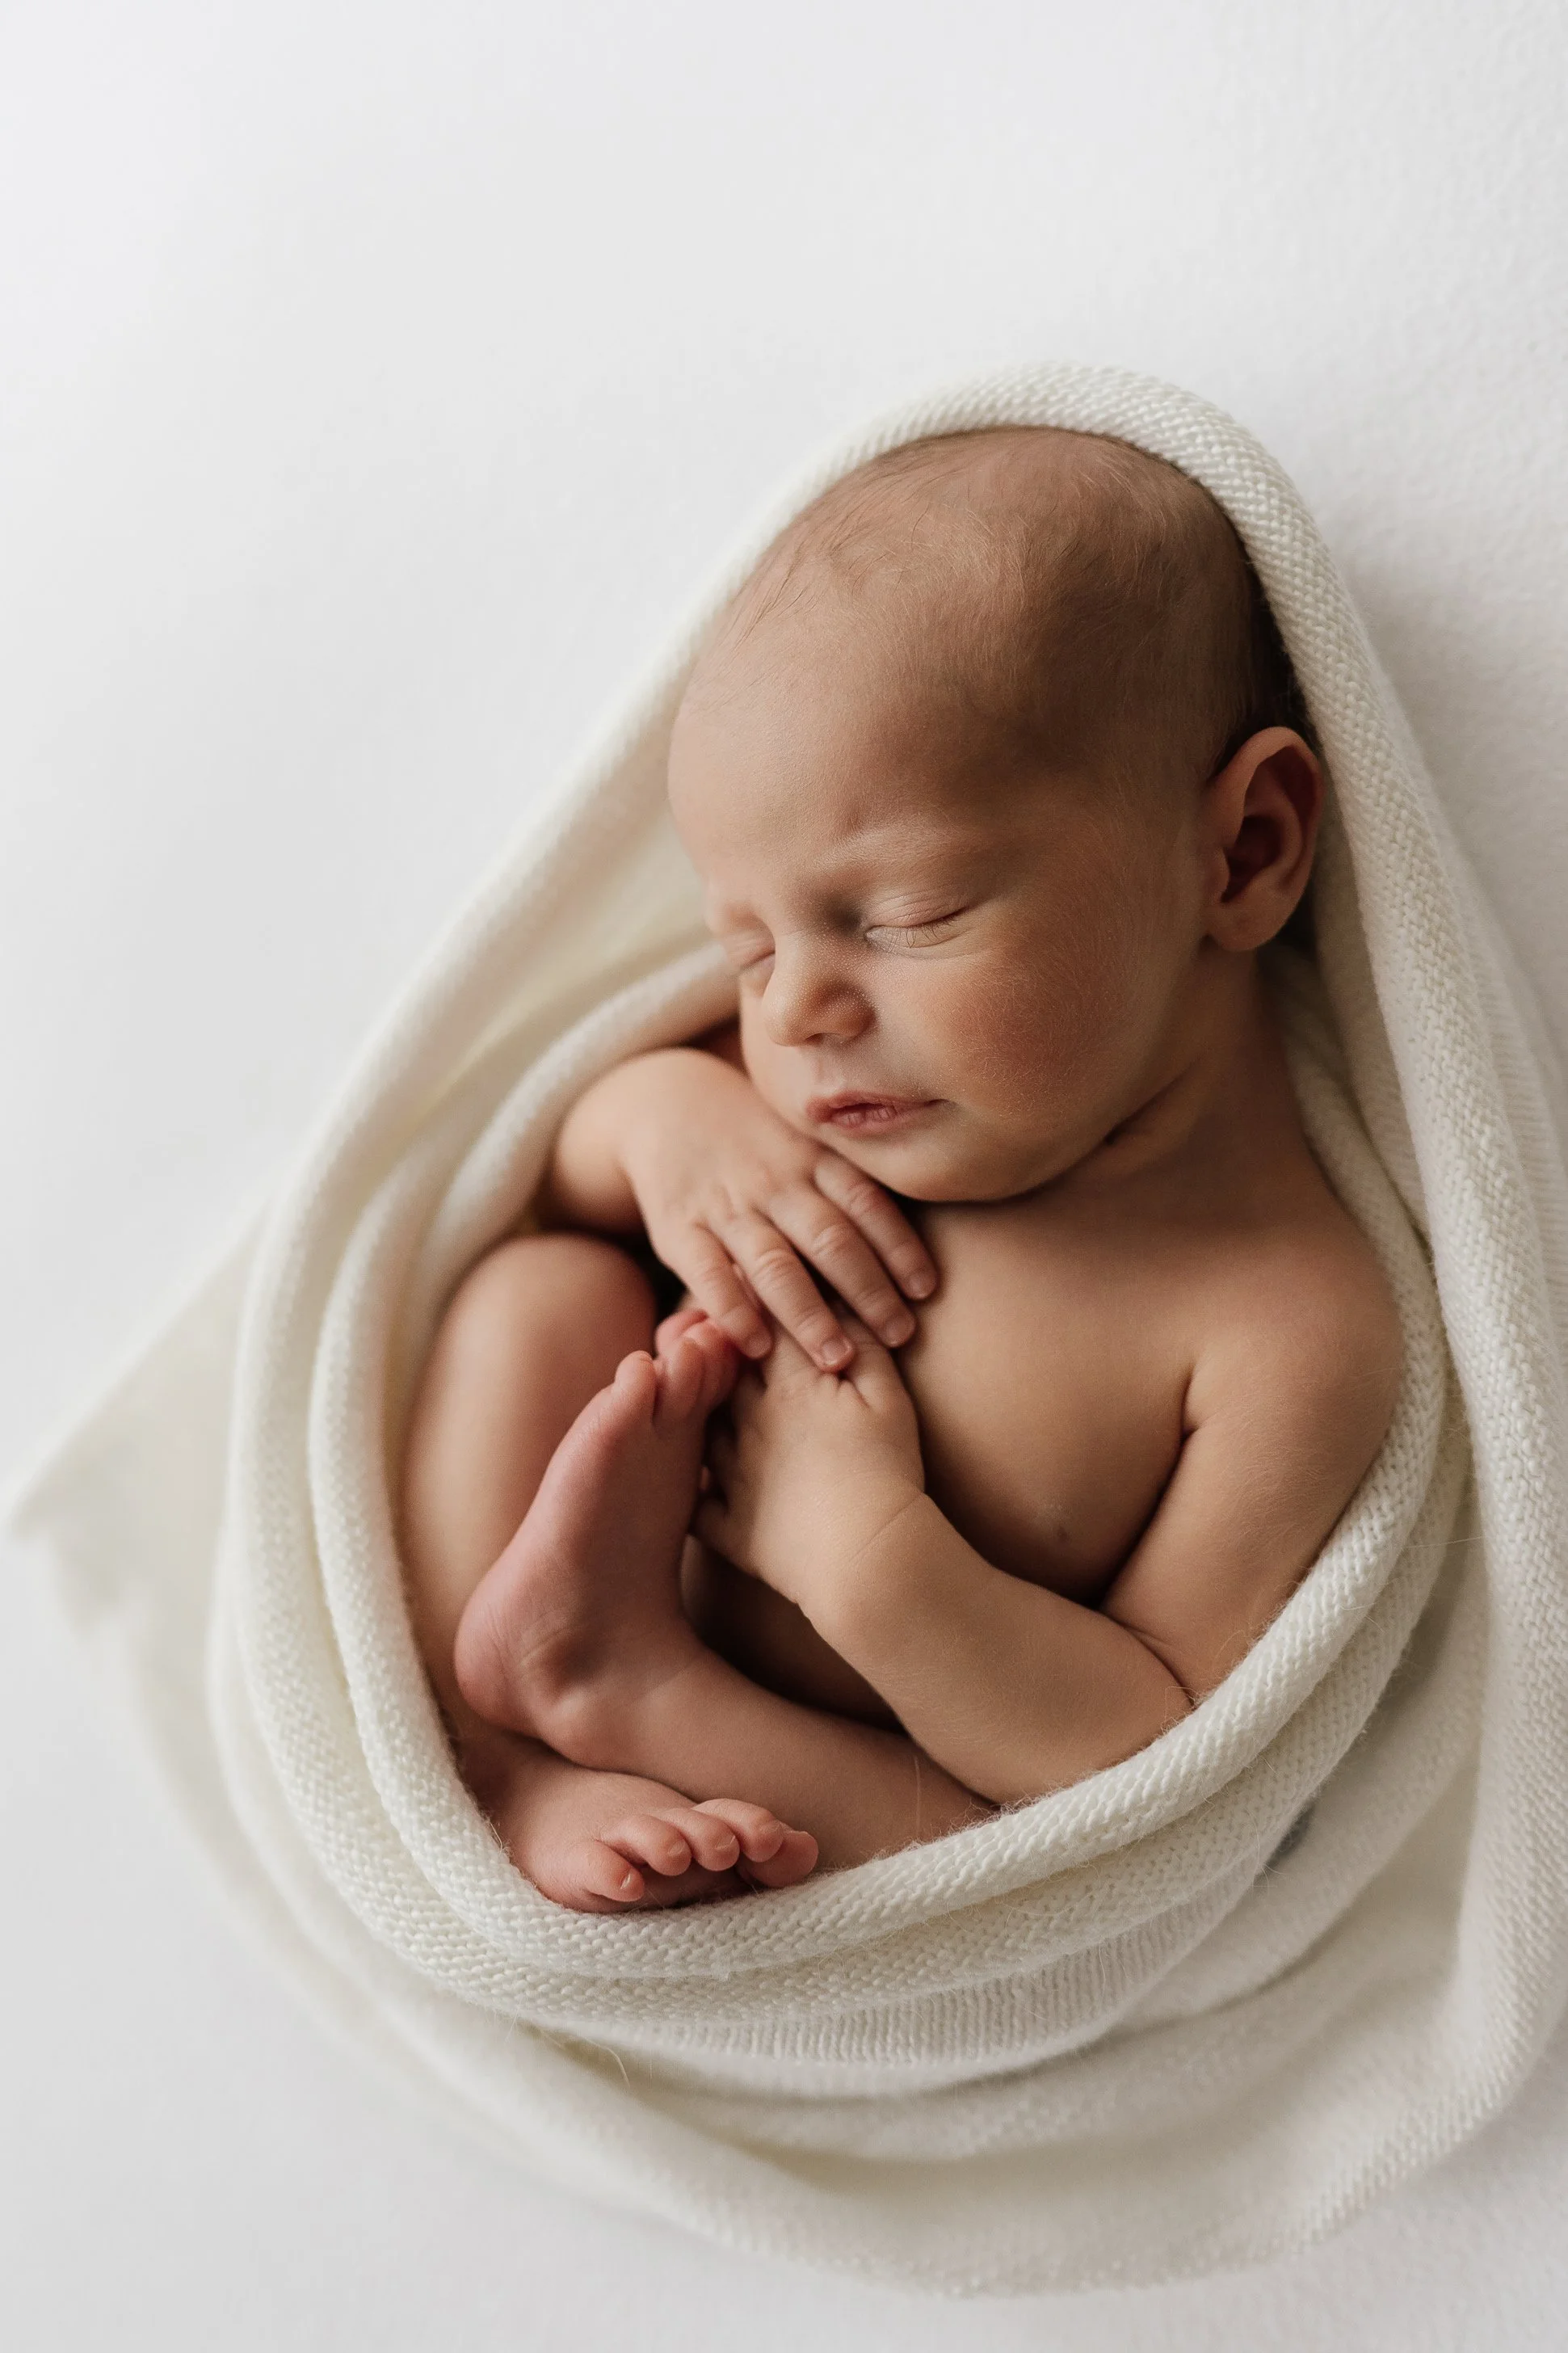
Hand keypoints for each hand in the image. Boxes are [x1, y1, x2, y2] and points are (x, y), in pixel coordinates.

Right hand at [619, 1051, 936, 1369]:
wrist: (667, 1105)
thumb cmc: (758, 1141)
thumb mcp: (807, 1145)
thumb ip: (851, 1188)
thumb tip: (917, 1250)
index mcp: (814, 1160)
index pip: (866, 1203)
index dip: (899, 1247)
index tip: (927, 1290)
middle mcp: (776, 1183)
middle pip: (830, 1239)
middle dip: (868, 1291)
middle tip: (899, 1336)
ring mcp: (727, 1207)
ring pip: (775, 1264)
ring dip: (809, 1314)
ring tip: (838, 1359)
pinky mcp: (680, 1230)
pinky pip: (708, 1273)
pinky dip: (733, 1310)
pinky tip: (757, 1345)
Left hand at [695, 1318, 925, 1623]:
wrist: (868, 1557)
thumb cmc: (887, 1473)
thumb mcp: (889, 1400)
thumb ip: (865, 1347)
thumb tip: (845, 1305)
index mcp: (789, 1387)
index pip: (762, 1328)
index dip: (755, 1305)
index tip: (750, 1291)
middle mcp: (748, 1423)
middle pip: (718, 1372)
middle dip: (713, 1349)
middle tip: (706, 1332)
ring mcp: (732, 1475)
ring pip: (696, 1428)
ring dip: (692, 1410)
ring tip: (691, 1399)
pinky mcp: (728, 1525)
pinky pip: (696, 1501)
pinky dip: (692, 1488)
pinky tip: (687, 1481)